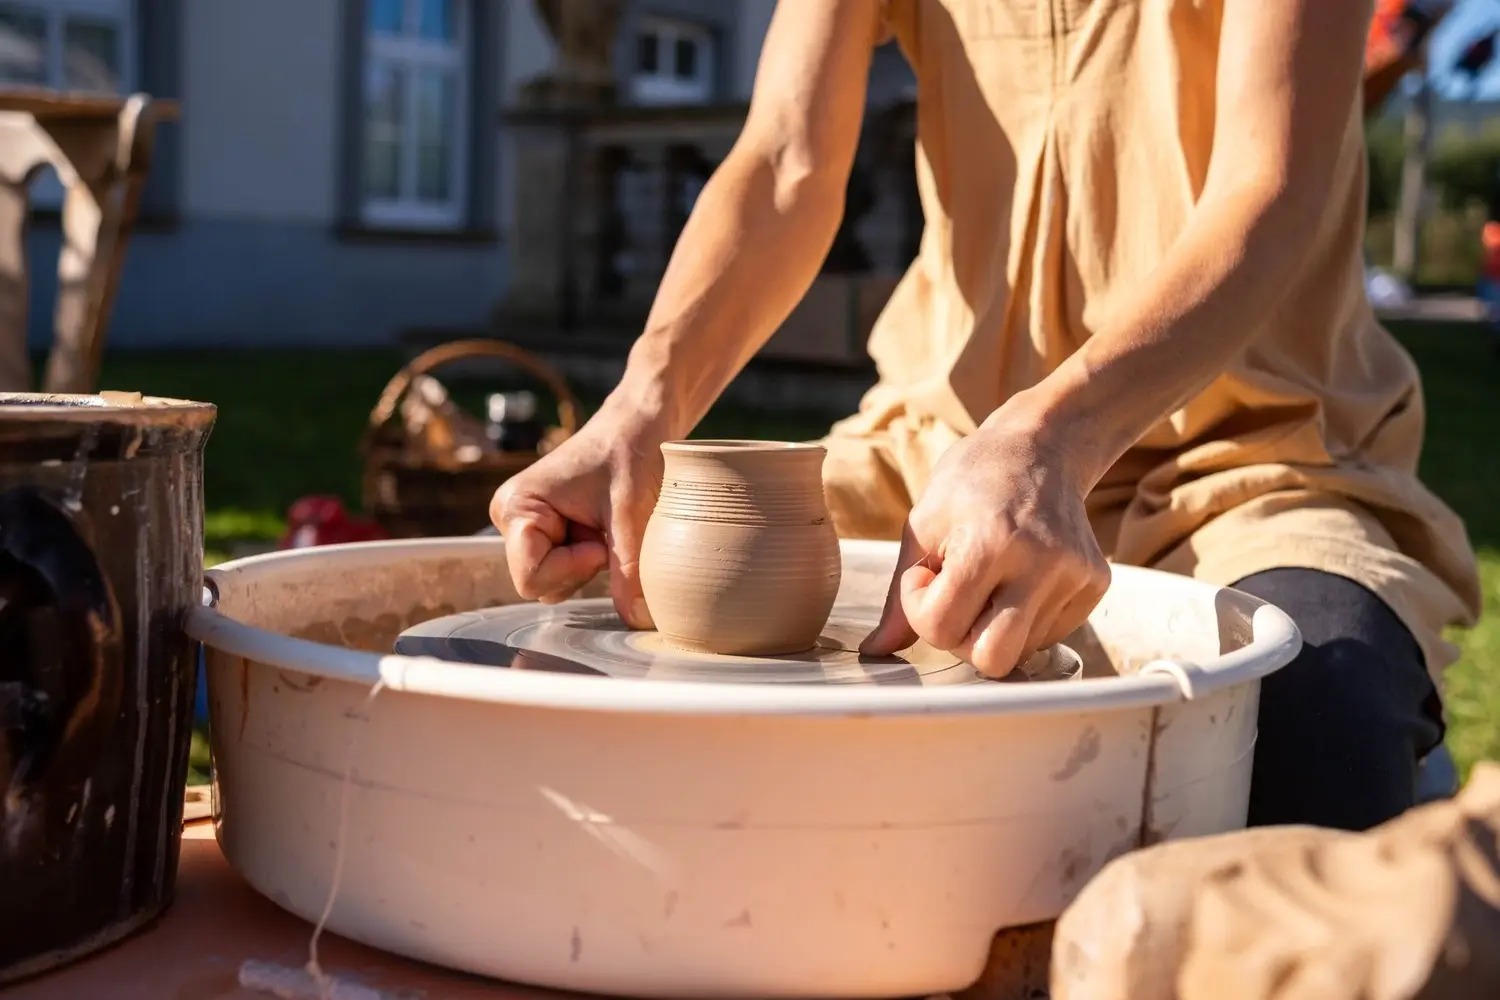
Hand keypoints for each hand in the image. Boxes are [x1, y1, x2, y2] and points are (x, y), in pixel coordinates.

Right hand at [489, 401, 667, 628]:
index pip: (530, 578)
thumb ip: (632, 571)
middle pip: (540, 585)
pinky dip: (592, 559)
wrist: (641, 422)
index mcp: (516, 507)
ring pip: (554, 582)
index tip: (600, 539)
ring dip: (588, 565)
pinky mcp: (548, 531)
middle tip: (606, 529)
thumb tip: (638, 620)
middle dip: (580, 569)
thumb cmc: (631, 452)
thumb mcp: (633, 514)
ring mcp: (528, 526)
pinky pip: (565, 569)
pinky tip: (603, 528)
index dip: (573, 569)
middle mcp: (512, 518)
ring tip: (605, 524)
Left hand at [859, 416, 1109, 676]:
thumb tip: (876, 651)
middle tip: (957, 597)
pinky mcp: (1096, 584)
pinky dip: (1024, 619)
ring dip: (992, 626)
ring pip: (1021, 652)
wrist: (1041, 445)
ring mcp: (1076, 576)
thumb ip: (898, 595)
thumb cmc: (972, 481)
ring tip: (990, 579)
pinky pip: (1049, 636)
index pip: (941, 628)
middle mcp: (1042, 563)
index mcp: (991, 542)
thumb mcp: (923, 524)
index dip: (921, 609)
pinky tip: (1018, 579)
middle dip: (962, 640)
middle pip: (993, 660)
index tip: (927, 574)